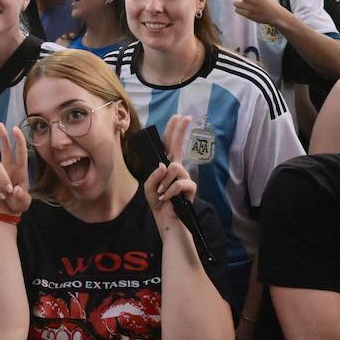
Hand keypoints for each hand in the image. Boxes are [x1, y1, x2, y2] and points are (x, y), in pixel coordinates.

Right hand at [0, 121, 31, 215]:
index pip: (20, 152)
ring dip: (2, 180)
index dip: (19, 140)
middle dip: (2, 135)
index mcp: (20, 170)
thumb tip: (15, 189)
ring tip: (7, 193)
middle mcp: (8, 169)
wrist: (6, 213)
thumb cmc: (17, 204)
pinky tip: (0, 196)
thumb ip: (22, 197)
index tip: (15, 128)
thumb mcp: (24, 203)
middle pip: (4, 149)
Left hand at [144, 115, 197, 229]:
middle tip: (185, 117)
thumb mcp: (149, 188)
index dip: (173, 131)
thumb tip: (164, 165)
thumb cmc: (159, 205)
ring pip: (174, 167)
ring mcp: (184, 178)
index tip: (178, 116)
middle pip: (178, 147)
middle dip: (180, 131)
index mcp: (166, 168)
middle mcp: (177, 170)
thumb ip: (153, 175)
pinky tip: (166, 199)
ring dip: (164, 182)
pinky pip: (179, 183)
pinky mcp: (190, 189)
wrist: (168, 222)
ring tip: (161, 194)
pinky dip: (170, 191)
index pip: (169, 146)